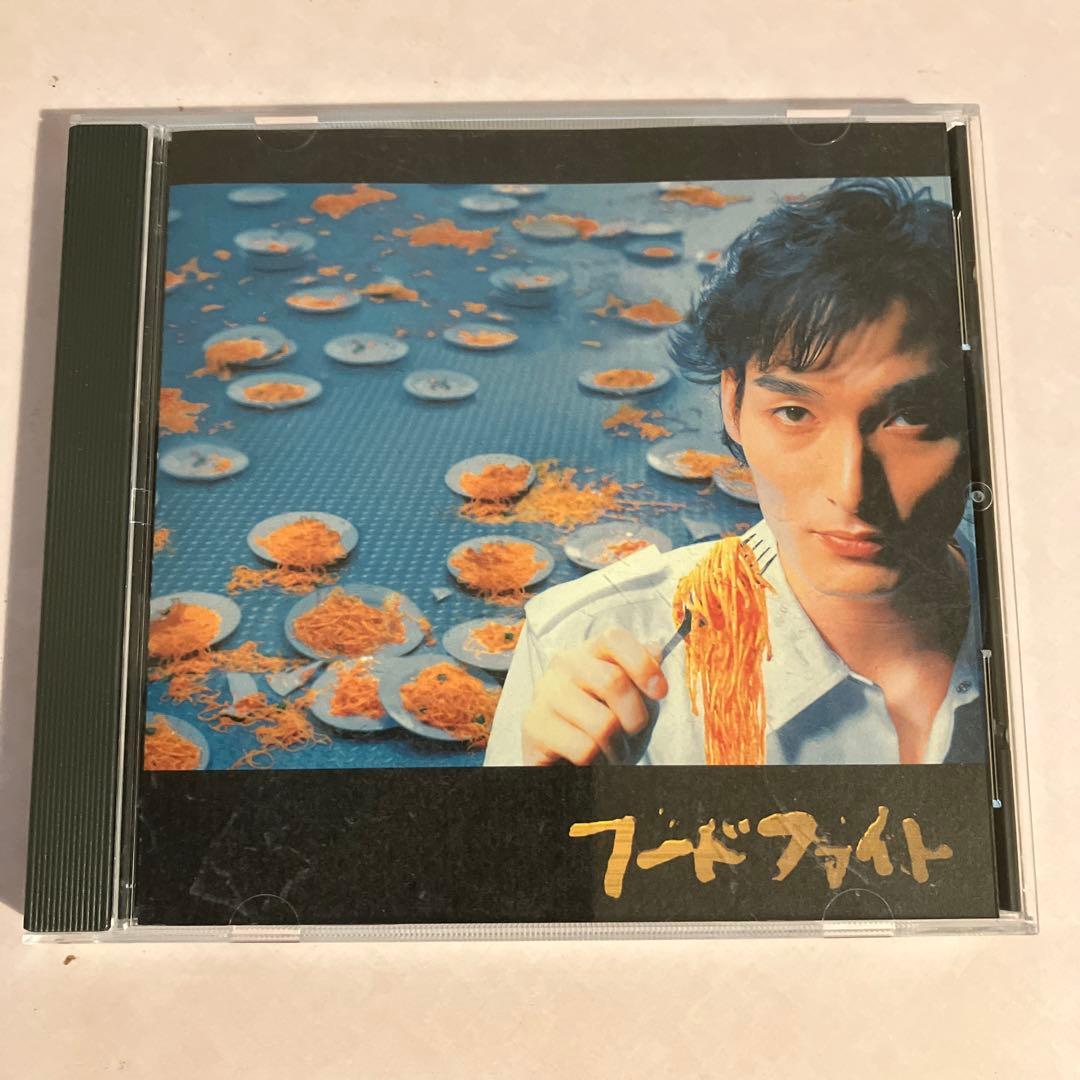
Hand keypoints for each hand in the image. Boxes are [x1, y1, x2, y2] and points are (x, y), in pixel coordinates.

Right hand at [522, 626, 667, 765]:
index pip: (613, 638)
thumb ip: (643, 673)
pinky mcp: (533, 726)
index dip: (643, 663)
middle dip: (635, 717)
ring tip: (609, 749)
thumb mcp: (632, 698)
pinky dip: (597, 762)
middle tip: (631, 732)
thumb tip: (654, 649)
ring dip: (617, 747)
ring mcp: (545, 693)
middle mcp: (563, 665)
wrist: (567, 760)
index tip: (660, 692)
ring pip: (602, 723)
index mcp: (589, 652)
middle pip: (612, 681)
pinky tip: (589, 760)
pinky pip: (584, 748)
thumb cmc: (603, 724)